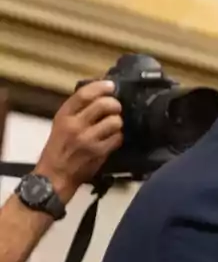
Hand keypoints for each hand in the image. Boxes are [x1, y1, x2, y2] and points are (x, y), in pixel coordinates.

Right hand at [33, 80, 122, 200]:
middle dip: (115, 105)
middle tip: (116, 109)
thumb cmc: (59, 148)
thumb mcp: (61, 124)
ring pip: (115, 121)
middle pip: (105, 105)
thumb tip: (100, 95)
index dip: (101, 87)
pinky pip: (118, 138)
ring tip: (113, 127)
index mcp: (64, 115)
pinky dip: (118, 138)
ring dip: (118, 123)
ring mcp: (87, 139)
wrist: (54, 175)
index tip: (111, 86)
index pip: (84, 94)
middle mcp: (75, 125)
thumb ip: (78, 111)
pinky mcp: (98, 152)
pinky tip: (112, 140)